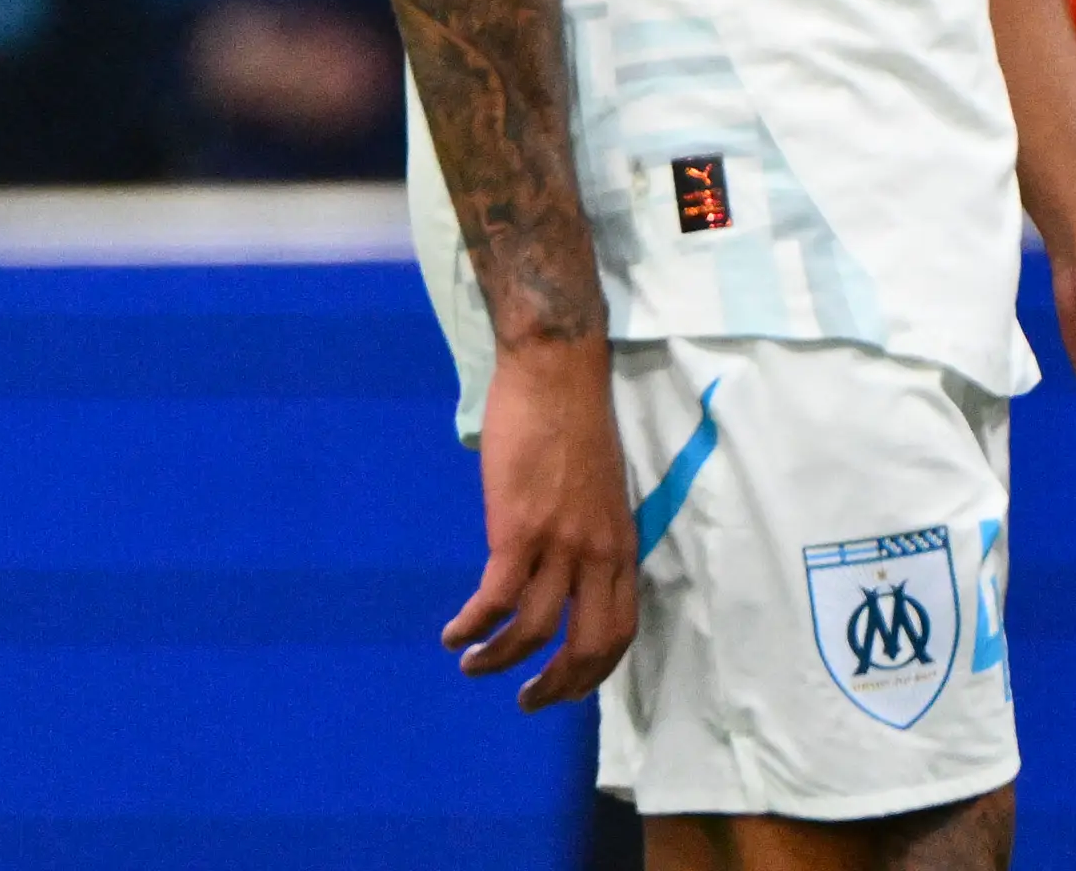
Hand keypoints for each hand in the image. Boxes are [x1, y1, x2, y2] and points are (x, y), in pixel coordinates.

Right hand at [443, 336, 634, 710]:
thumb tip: (564, 564)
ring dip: (501, 660)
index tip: (567, 685)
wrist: (555, 373)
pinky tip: (454, 633)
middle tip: (527, 702)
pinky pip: (495, 598)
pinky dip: (473, 624)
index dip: (594, 671)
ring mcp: (559, 545)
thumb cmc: (573, 419)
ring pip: (533, 630)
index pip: (619, 631)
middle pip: (586, 646)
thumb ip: (591, 533)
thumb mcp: (601, 490)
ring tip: (473, 667)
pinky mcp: (516, 530)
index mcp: (621, 547)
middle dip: (556, 686)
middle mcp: (598, 556)